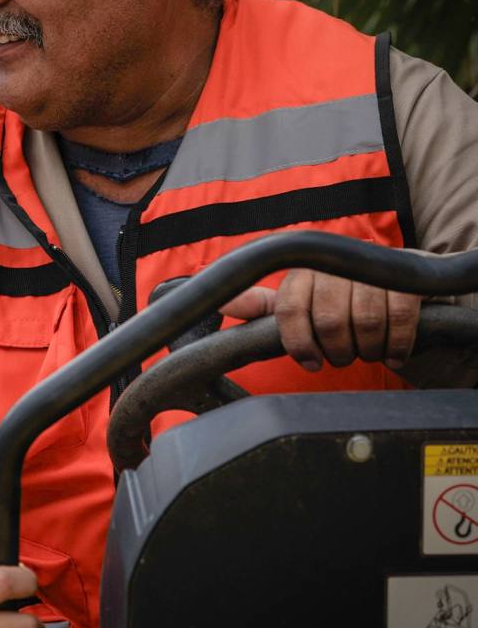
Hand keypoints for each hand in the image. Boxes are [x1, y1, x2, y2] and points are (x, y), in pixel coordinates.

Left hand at [222, 269, 420, 371]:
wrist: (395, 275)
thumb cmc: (339, 295)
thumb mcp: (299, 299)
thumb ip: (264, 305)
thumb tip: (222, 304)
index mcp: (302, 270)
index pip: (289, 310)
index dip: (299, 343)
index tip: (310, 363)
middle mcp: (333, 264)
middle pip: (329, 321)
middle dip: (338, 351)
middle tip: (343, 357)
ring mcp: (371, 267)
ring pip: (365, 322)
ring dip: (367, 350)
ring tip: (367, 353)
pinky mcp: (404, 277)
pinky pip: (400, 317)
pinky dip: (397, 344)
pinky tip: (392, 354)